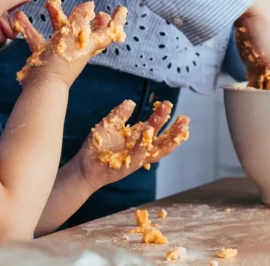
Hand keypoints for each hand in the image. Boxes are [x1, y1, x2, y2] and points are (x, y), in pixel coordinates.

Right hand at [14, 0, 126, 85]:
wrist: (42, 86)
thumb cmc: (61, 62)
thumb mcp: (73, 37)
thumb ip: (81, 19)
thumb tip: (89, 5)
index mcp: (90, 44)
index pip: (109, 31)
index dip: (117, 20)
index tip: (121, 8)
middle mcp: (78, 48)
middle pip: (87, 29)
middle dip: (86, 17)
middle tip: (88, 5)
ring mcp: (62, 52)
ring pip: (61, 31)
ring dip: (56, 16)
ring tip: (50, 2)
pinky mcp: (45, 56)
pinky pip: (38, 39)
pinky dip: (30, 29)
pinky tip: (19, 17)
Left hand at [75, 100, 189, 190]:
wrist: (84, 167)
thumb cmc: (97, 147)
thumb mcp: (109, 125)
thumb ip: (120, 114)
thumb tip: (131, 102)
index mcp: (137, 138)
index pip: (154, 126)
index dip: (162, 116)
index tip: (168, 104)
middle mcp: (140, 149)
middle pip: (162, 140)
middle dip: (175, 131)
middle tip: (185, 119)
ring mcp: (136, 158)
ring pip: (157, 150)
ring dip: (169, 140)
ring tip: (180, 129)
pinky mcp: (127, 166)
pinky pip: (138, 154)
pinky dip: (144, 144)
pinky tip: (149, 132)